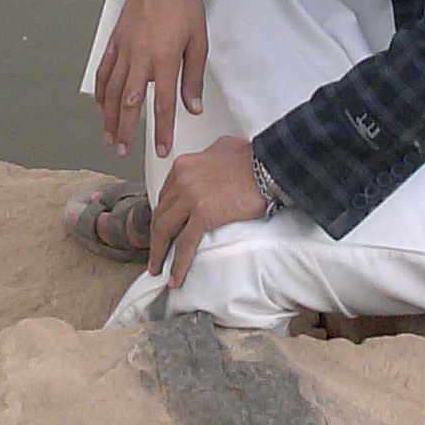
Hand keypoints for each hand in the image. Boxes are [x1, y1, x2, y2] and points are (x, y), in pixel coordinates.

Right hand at [97, 0, 207, 157]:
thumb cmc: (185, 7)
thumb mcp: (199, 41)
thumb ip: (193, 78)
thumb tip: (193, 107)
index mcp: (165, 59)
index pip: (162, 103)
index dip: (162, 130)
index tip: (161, 149)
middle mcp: (141, 58)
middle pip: (129, 102)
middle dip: (126, 130)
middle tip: (123, 151)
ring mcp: (124, 50)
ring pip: (112, 90)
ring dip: (109, 116)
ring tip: (109, 137)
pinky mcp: (115, 41)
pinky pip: (105, 70)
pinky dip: (101, 90)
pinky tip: (101, 106)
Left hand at [148, 135, 267, 287]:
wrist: (268, 166)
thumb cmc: (251, 158)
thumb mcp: (221, 149)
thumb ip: (206, 159)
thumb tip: (207, 167)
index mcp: (184, 166)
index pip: (164, 196)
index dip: (162, 216)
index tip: (162, 228)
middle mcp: (182, 180)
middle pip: (160, 214)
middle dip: (156, 237)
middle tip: (156, 252)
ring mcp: (190, 197)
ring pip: (165, 230)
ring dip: (160, 253)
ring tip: (159, 268)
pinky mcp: (203, 215)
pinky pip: (185, 244)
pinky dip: (178, 263)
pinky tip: (176, 276)